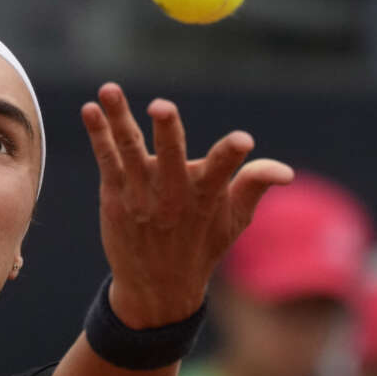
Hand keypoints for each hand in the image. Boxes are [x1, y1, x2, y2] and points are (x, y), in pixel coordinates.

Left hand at [81, 83, 292, 328]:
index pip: (223, 170)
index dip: (233, 155)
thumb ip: (254, 186)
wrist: (156, 286)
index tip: (244, 141)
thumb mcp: (235, 221)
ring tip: (109, 89)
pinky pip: (106, 159)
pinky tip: (90, 111)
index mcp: (206, 196)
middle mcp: (172, 194)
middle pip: (170, 156)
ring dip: (119, 118)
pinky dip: (98, 134)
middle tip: (161, 106)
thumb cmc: (201, 245)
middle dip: (167, 130)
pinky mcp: (115, 195)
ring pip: (130, 148)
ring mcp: (140, 194)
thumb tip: (286, 172)